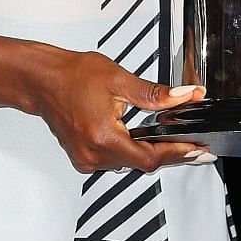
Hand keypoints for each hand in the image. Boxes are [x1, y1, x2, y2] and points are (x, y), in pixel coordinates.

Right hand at [25, 51, 211, 173]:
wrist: (42, 80)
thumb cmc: (72, 76)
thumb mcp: (119, 79)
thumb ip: (155, 93)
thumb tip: (185, 96)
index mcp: (104, 136)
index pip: (150, 157)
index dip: (178, 154)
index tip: (197, 152)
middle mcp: (93, 153)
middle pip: (142, 163)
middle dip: (167, 152)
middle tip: (190, 145)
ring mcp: (86, 159)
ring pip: (128, 164)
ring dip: (146, 152)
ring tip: (163, 138)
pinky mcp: (82, 158)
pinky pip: (113, 162)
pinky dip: (127, 152)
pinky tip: (133, 137)